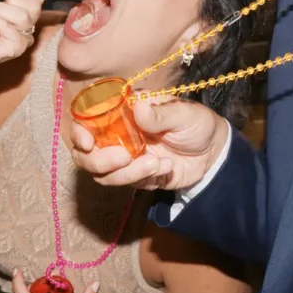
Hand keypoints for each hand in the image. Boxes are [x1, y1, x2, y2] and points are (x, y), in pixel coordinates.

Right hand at [71, 97, 227, 189]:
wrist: (213, 153)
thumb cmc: (196, 123)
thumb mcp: (183, 114)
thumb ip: (160, 114)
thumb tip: (138, 107)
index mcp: (122, 113)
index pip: (87, 121)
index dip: (79, 132)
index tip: (88, 142)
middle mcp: (116, 136)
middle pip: (86, 155)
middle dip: (100, 161)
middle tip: (124, 158)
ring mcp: (124, 158)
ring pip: (104, 175)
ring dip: (127, 173)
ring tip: (157, 163)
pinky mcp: (136, 177)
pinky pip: (128, 185)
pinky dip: (145, 179)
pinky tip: (167, 168)